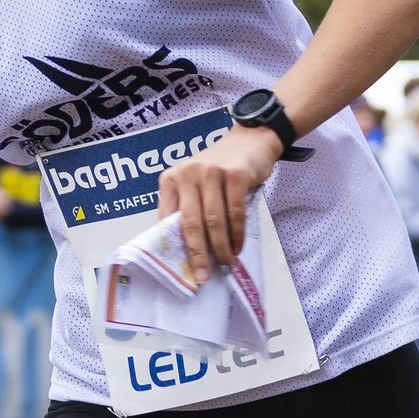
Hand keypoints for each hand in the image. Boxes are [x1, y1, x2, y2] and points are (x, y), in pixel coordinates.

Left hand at [157, 125, 282, 283]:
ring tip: (226, 264)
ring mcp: (212, 173)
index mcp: (171, 178)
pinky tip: (238, 247)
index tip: (182, 269)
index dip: (174, 247)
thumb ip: (187, 208)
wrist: (250, 141)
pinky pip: (235, 213)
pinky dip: (237, 235)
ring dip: (220, 248)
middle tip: (203, 276)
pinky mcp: (235, 175)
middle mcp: (188, 174)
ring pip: (214, 221)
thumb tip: (185, 250)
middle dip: (197, 254)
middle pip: (190, 222)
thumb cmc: (219, 168)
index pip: (168, 219)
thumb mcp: (194, 183)